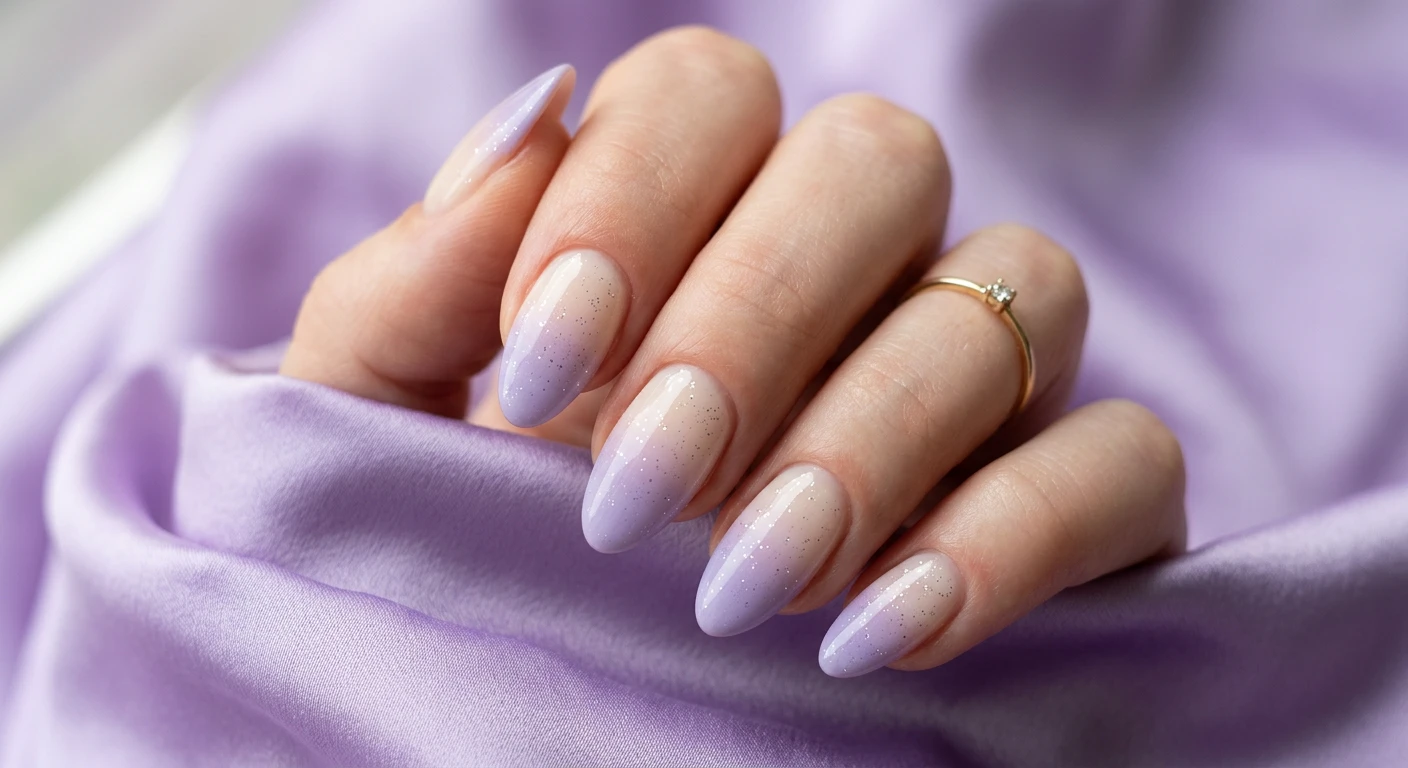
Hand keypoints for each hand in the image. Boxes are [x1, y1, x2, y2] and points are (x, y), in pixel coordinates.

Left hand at [281, 27, 1185, 676]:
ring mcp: (983, 367)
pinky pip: (1121, 456)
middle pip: (880, 163)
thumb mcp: (392, 430)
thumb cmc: (470, 549)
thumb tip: (525, 123)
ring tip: (746, 584)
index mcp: (692, 211)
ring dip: (874, 434)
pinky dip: (1019, 532)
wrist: (557, 709)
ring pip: (1015, 293)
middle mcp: (856, 259)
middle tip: (643, 490)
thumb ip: (417, 289)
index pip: (710, 93)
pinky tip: (885, 631)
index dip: (634, 198)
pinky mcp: (1077, 495)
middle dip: (757, 317)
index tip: (546, 365)